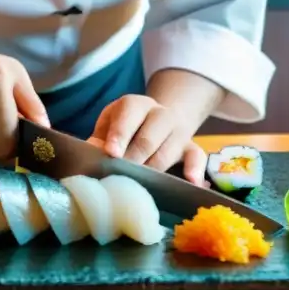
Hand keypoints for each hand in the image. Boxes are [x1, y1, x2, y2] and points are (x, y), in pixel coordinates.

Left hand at [88, 94, 206, 184]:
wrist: (155, 119)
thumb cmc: (124, 127)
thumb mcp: (109, 126)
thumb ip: (99, 139)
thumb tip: (91, 155)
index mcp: (135, 105)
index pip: (129, 114)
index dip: (120, 134)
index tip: (111, 152)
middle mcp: (160, 114)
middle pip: (150, 136)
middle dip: (134, 157)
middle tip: (123, 174)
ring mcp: (178, 130)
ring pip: (169, 150)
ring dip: (154, 169)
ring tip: (141, 184)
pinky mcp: (191, 147)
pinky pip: (197, 156)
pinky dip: (196, 169)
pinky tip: (193, 182)